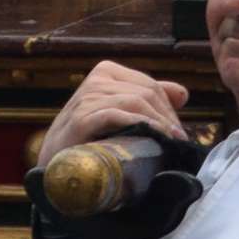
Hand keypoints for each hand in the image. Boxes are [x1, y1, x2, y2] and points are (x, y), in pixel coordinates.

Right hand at [41, 61, 189, 164]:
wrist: (55, 166)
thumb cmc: (90, 140)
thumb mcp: (121, 114)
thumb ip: (148, 101)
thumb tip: (183, 94)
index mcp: (106, 72)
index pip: (150, 84)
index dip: (169, 109)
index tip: (178, 133)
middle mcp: (96, 79)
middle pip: (147, 92)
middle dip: (167, 118)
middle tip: (178, 142)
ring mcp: (87, 97)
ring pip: (137, 102)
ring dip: (159, 124)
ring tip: (172, 143)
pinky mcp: (81, 119)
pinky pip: (118, 115)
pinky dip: (142, 125)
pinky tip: (155, 138)